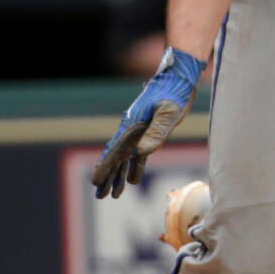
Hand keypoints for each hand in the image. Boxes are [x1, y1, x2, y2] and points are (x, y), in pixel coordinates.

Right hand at [93, 47, 203, 197]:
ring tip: (112, 194)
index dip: (105, 167)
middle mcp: (131, 129)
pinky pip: (137, 154)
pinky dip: (133, 167)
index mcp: (132, 125)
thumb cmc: (173, 92)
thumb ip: (156, 132)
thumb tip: (141, 153)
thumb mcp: (167, 112)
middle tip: (99, 195)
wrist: (178, 78)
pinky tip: (131, 180)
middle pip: (115, 157)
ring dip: (118, 175)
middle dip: (107, 176)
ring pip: (124, 158)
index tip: (96, 182)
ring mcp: (138, 131)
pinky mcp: (148, 132)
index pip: (114, 151)